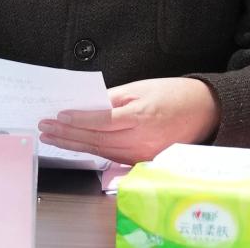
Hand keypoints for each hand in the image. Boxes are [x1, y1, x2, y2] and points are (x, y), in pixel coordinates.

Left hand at [38, 77, 219, 164]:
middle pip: (96, 140)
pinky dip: (93, 150)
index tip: (58, 117)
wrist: (205, 110)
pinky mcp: (143, 161)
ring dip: (74, 144)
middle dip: (67, 134)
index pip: (102, 121)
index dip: (78, 120)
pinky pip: (113, 157)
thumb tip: (86, 105)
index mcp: (141, 117)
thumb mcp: (141, 88)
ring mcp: (142, 154)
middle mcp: (141, 140)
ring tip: (53, 138)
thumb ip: (112, 99)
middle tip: (45, 128)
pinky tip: (77, 145)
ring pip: (101, 151)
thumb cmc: (174, 94)